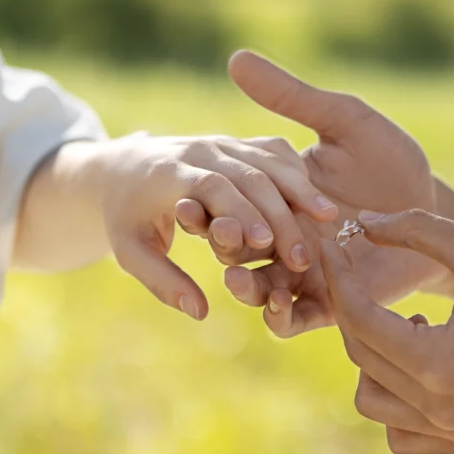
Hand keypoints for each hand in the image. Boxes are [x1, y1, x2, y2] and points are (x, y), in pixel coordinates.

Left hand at [67, 132, 337, 318]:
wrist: (125, 167)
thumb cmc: (128, 217)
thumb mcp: (130, 251)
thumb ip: (162, 281)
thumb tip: (199, 312)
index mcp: (170, 172)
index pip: (213, 186)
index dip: (241, 212)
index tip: (265, 245)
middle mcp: (200, 150)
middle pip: (249, 174)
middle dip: (279, 213)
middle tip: (302, 255)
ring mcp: (223, 142)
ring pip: (269, 159)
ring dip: (300, 189)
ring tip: (328, 219)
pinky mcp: (240, 142)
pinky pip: (274, 151)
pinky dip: (298, 173)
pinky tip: (319, 199)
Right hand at [176, 51, 443, 336]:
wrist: (436, 208)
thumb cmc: (391, 160)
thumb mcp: (343, 123)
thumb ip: (292, 99)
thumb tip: (236, 58)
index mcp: (276, 195)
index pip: (230, 202)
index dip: (205, 205)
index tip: (187, 202)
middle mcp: (281, 236)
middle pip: (237, 246)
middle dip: (224, 244)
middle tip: (222, 237)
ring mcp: (304, 273)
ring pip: (259, 287)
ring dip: (245, 287)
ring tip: (240, 281)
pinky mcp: (331, 303)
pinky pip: (296, 319)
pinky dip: (280, 318)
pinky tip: (277, 308)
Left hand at [320, 209, 453, 453]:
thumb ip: (414, 230)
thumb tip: (362, 223)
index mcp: (440, 364)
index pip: (360, 319)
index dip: (340, 276)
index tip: (335, 246)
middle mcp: (442, 411)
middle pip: (361, 358)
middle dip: (354, 309)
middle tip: (361, 271)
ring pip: (372, 403)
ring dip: (372, 360)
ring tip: (409, 323)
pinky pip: (402, 433)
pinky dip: (396, 400)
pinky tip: (423, 359)